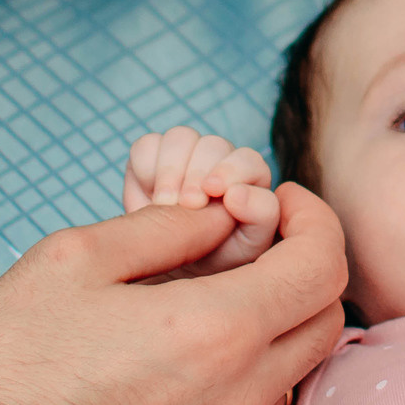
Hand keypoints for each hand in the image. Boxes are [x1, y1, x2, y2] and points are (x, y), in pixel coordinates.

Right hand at [0, 183, 346, 404]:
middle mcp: (236, 403)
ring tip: (205, 307)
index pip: (324, 266)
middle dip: (306, 271)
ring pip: (288, 379)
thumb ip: (171, 228)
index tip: (279, 203)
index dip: (314, 220)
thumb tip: (226, 218)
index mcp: (217, 333)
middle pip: (326, 323)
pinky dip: (237, 387)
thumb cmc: (1, 362)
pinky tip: (175, 371)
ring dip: (271, 332)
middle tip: (255, 246)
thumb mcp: (77, 256)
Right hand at [122, 126, 279, 275]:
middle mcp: (219, 159)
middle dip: (196, 174)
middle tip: (187, 205)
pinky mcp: (150, 158)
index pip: (248, 159)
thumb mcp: (250, 244)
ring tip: (165, 204)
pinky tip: (148, 196)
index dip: (231, 171)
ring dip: (171, 169)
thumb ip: (259, 215)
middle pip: (211, 144)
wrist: (177, 267)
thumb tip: (237, 192)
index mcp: (250, 176)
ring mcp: (184, 154)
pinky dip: (145, 166)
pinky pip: (146, 145)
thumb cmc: (221, 255)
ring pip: (180, 137)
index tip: (213, 192)